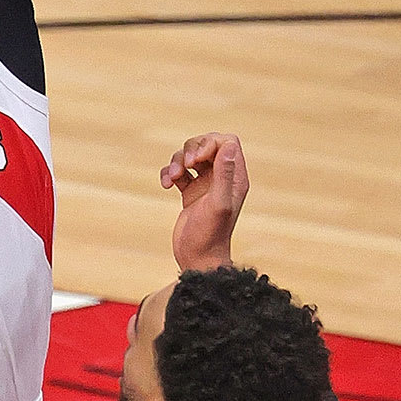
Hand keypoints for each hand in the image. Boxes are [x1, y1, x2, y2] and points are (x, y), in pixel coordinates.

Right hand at [159, 132, 248, 272]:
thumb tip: (228, 145)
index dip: (210, 142)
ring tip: (171, 179)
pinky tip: (166, 185)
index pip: (227, 142)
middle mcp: (221, 178)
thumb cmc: (210, 235)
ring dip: (176, 162)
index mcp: (234, 178)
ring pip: (189, 157)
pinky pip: (178, 172)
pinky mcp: (189, 193)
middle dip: (191, 149)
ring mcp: (205, 185)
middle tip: (186, 166)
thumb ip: (224, 174)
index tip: (198, 159)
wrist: (197, 259)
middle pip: (207, 144)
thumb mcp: (218, 203)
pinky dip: (169, 173)